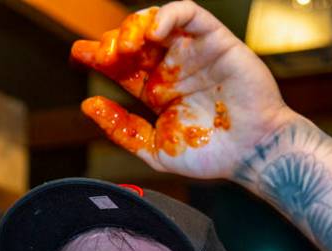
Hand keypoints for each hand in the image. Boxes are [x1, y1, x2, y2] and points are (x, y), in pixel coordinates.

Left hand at [72, 1, 291, 178]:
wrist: (252, 154)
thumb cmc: (211, 155)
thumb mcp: (155, 149)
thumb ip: (122, 130)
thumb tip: (88, 104)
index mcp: (157, 90)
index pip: (121, 66)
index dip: (98, 56)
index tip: (79, 54)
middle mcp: (172, 67)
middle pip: (133, 41)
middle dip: (111, 42)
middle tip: (101, 56)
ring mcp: (193, 51)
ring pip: (156, 21)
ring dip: (134, 27)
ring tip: (124, 47)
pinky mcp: (215, 40)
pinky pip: (189, 14)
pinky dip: (168, 15)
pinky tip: (153, 31)